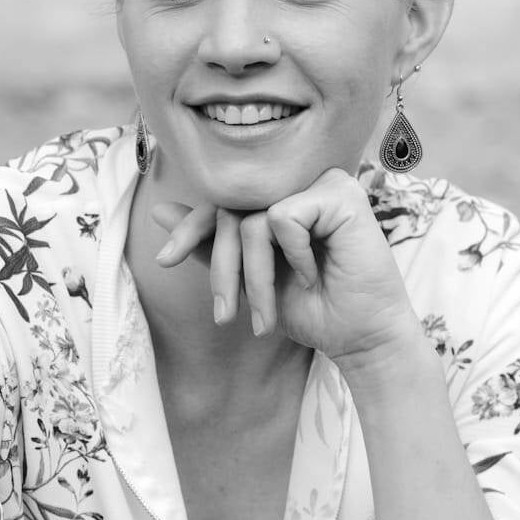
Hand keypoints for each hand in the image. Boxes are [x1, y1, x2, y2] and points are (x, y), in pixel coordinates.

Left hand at [152, 168, 420, 364]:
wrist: (360, 337)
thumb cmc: (313, 308)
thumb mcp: (250, 277)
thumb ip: (212, 244)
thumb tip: (159, 210)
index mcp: (281, 196)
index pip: (225, 202)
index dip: (192, 229)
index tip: (165, 261)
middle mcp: (299, 182)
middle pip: (233, 210)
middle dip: (222, 268)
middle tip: (225, 315)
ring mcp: (321, 182)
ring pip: (253, 220)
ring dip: (254, 277)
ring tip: (267, 315)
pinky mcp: (339, 192)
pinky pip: (283, 218)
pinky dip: (291, 256)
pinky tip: (312, 276)